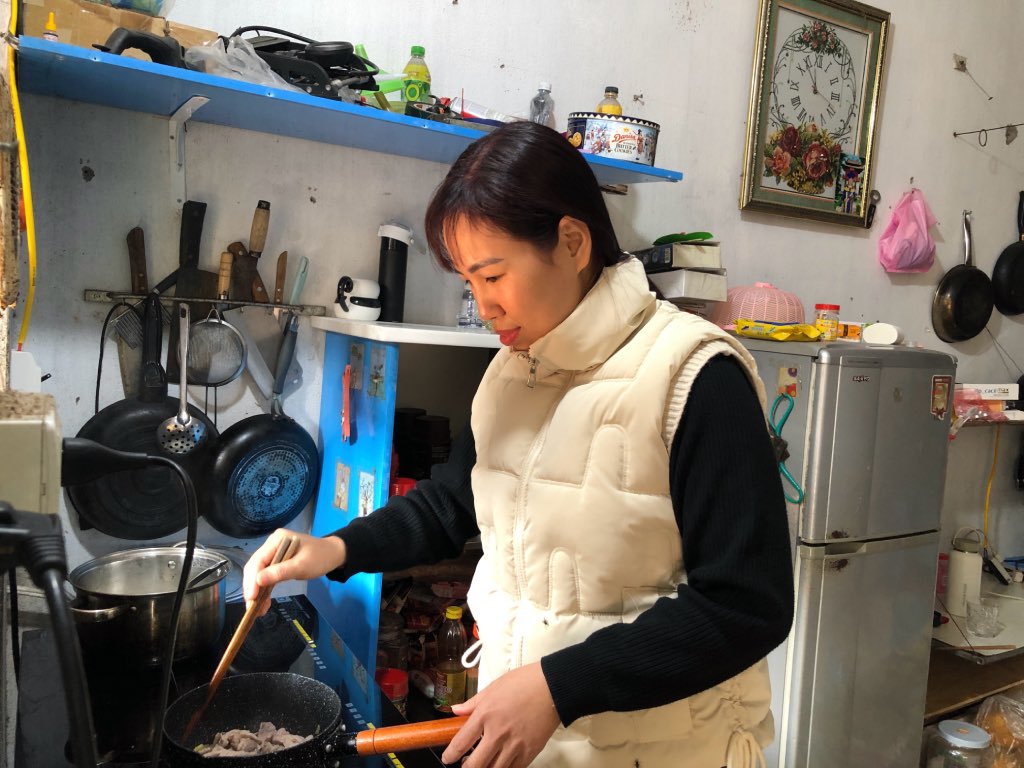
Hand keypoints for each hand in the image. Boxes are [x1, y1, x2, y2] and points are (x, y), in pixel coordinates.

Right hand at [242, 529, 346, 614]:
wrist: (334, 554)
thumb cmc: (320, 558)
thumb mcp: (301, 566)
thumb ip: (280, 572)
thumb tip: (257, 581)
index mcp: (276, 540)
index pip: (258, 560)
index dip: (252, 579)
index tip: (251, 597)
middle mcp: (271, 545)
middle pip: (255, 567)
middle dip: (252, 588)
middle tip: (251, 607)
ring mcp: (274, 553)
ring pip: (258, 573)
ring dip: (257, 591)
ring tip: (256, 609)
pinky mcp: (277, 562)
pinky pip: (266, 576)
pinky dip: (264, 589)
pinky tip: (264, 602)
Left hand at [441, 662, 559, 767]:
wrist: (553, 686)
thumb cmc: (524, 682)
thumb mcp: (493, 687)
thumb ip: (473, 703)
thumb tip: (455, 710)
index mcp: (485, 715)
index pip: (461, 742)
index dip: (450, 755)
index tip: (448, 758)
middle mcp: (498, 733)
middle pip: (475, 765)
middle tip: (465, 765)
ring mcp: (515, 745)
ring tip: (483, 765)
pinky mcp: (530, 752)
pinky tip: (501, 764)